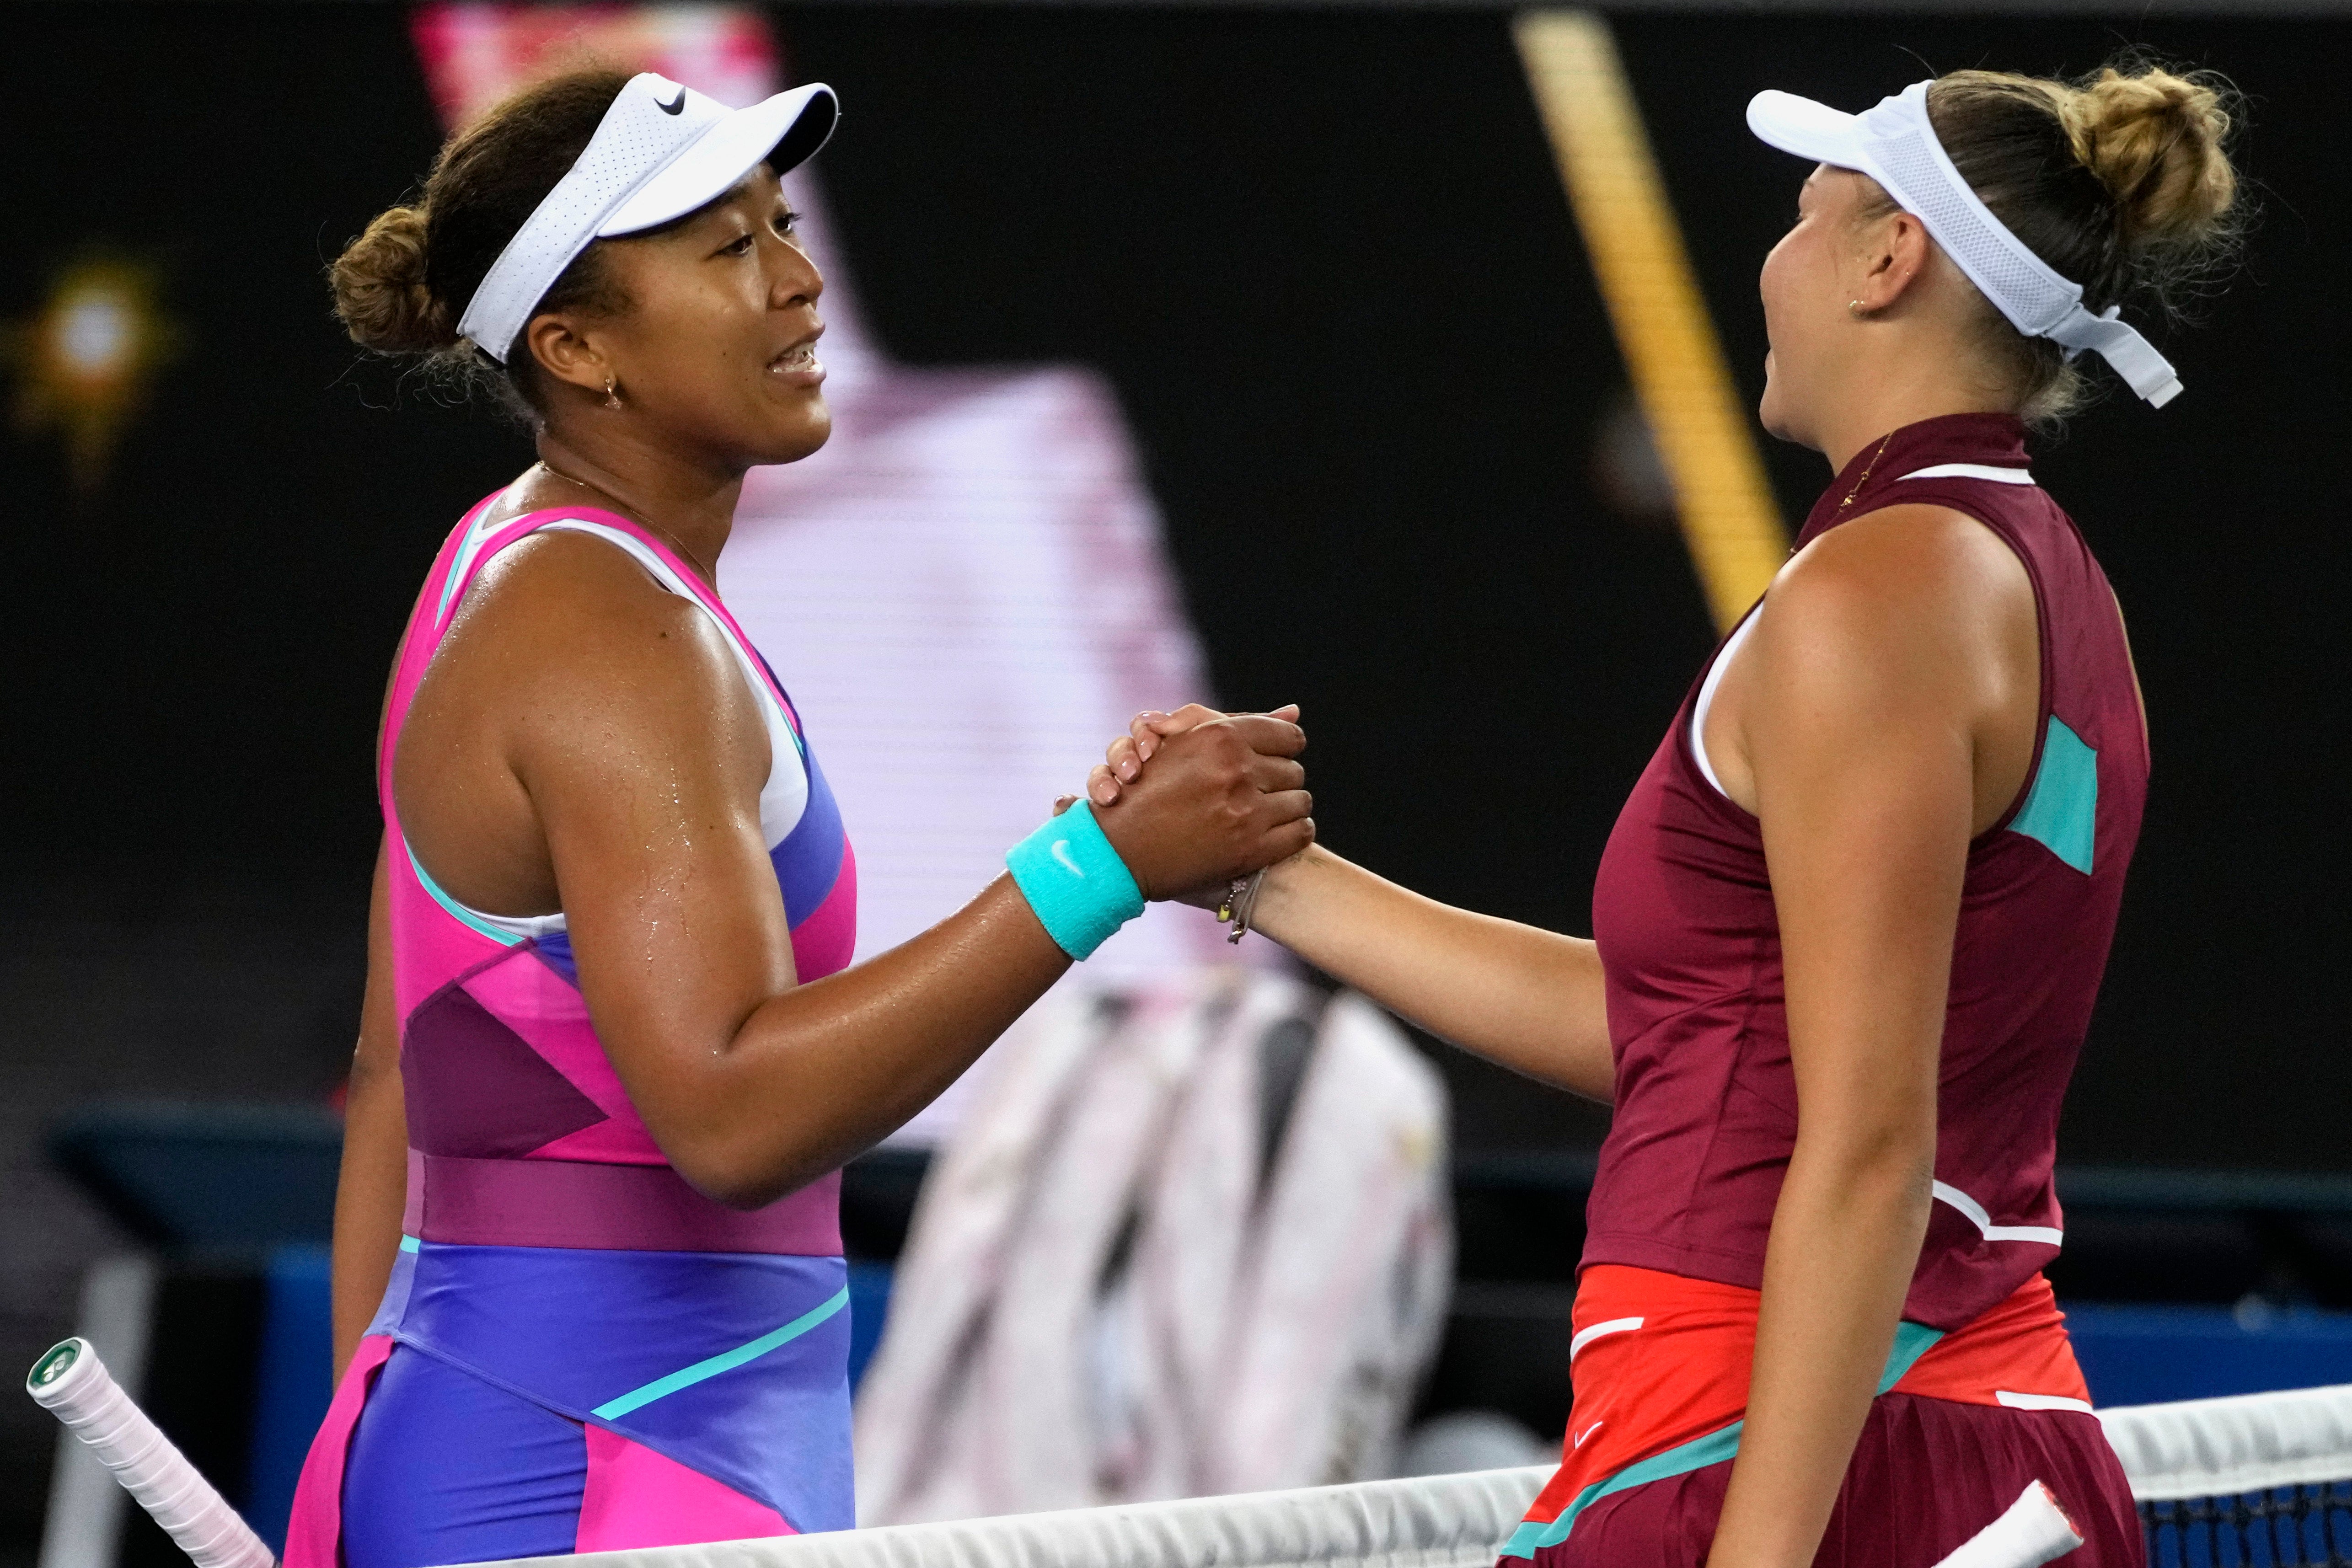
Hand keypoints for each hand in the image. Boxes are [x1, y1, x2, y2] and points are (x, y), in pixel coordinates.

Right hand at [1083, 712, 1311, 899]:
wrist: (1121, 851)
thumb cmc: (1150, 791)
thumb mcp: (1188, 743)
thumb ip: (1239, 724)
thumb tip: (1295, 712)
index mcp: (1221, 737)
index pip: (1288, 737)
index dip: (1282, 750)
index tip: (1271, 762)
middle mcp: (1236, 770)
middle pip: (1294, 770)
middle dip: (1279, 780)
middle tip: (1259, 792)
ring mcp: (1245, 811)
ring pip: (1301, 800)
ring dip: (1285, 807)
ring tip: (1264, 813)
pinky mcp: (1251, 849)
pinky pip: (1301, 833)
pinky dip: (1292, 833)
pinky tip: (1270, 834)